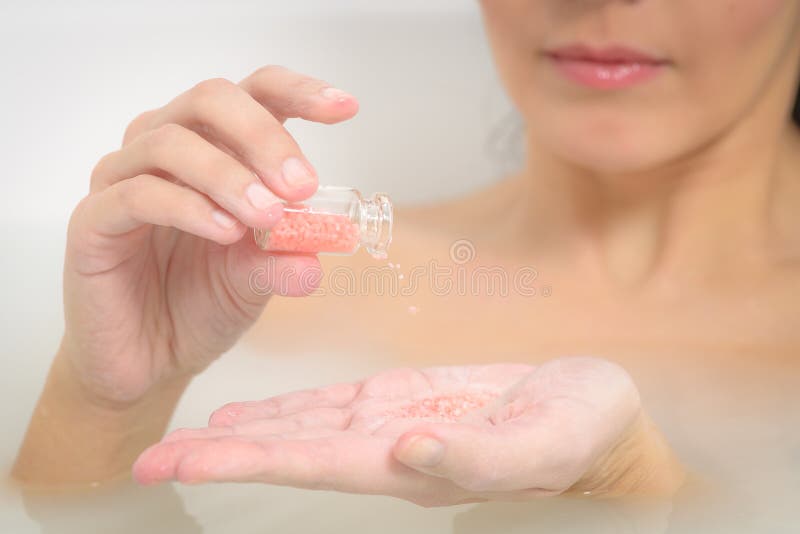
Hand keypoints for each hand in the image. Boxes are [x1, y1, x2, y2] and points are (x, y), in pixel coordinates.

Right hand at [61, 66, 357, 406]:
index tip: (345, 108)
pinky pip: (137, 194)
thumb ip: (284, 258)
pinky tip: (225, 232)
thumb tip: (317, 256)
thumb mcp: (258, 279)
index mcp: (215, 149)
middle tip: (301, 184)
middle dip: (264, 135)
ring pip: (169, 142)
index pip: (253, 94)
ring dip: (228, 175)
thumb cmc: (201, 302)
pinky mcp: (93, 221)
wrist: (150, 359)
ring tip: (267, 217)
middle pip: (210, 100)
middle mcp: (166, 150)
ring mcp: (123, 179)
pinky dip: (188, 208)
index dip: (298, 91)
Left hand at [133, 357, 679, 505]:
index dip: (242, 463)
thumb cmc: (578, 433)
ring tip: (186, 436)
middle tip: (150, 456)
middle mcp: (385, 449)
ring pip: (301, 428)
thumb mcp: (540, 443)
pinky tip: (253, 414)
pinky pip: (331, 405)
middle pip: (286, 451)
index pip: (308, 464)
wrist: (595, 413)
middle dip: (218, 453)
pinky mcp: (404, 398)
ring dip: (241, 433)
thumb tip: (404, 452)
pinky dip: (286, 410)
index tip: (181, 463)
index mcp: (409, 463)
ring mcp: (391, 423)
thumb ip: (472, 456)